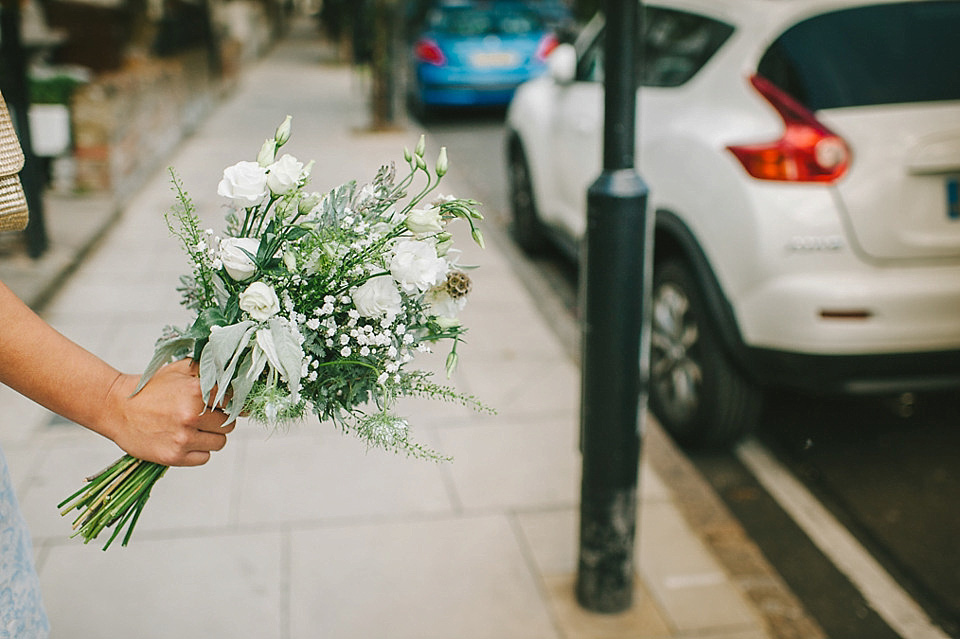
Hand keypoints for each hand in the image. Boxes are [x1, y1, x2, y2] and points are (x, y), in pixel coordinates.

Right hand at [102, 359, 234, 465]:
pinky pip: (204, 458)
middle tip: (202, 416)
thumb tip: (238, 378)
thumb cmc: (152, 388)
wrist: (116, 407)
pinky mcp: (174, 456)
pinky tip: (183, 440)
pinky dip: (198, 451)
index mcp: (197, 391)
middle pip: (229, 424)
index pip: (234, 402)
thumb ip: (209, 370)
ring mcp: (183, 438)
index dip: (228, 403)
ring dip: (210, 437)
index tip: (221, 405)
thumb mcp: (180, 369)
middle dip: (219, 421)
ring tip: (191, 428)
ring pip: (220, 443)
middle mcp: (192, 415)